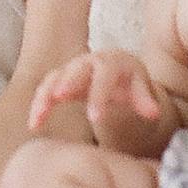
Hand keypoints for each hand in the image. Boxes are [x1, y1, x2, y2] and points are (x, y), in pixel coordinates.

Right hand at [24, 51, 172, 155]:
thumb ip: (145, 101)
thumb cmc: (131, 86)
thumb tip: (153, 112)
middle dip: (67, 83)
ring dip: (45, 96)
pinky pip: (45, 89)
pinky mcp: (59, 81)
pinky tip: (34, 125)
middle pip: (76, 69)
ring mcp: (72, 70)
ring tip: (38, 117)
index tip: (95, 118)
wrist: (120, 76)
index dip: (99, 94)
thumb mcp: (141, 92)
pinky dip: (38, 105)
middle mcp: (89, 62)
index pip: (105, 74)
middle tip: (59, 98)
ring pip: (55, 78)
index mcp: (112, 63)